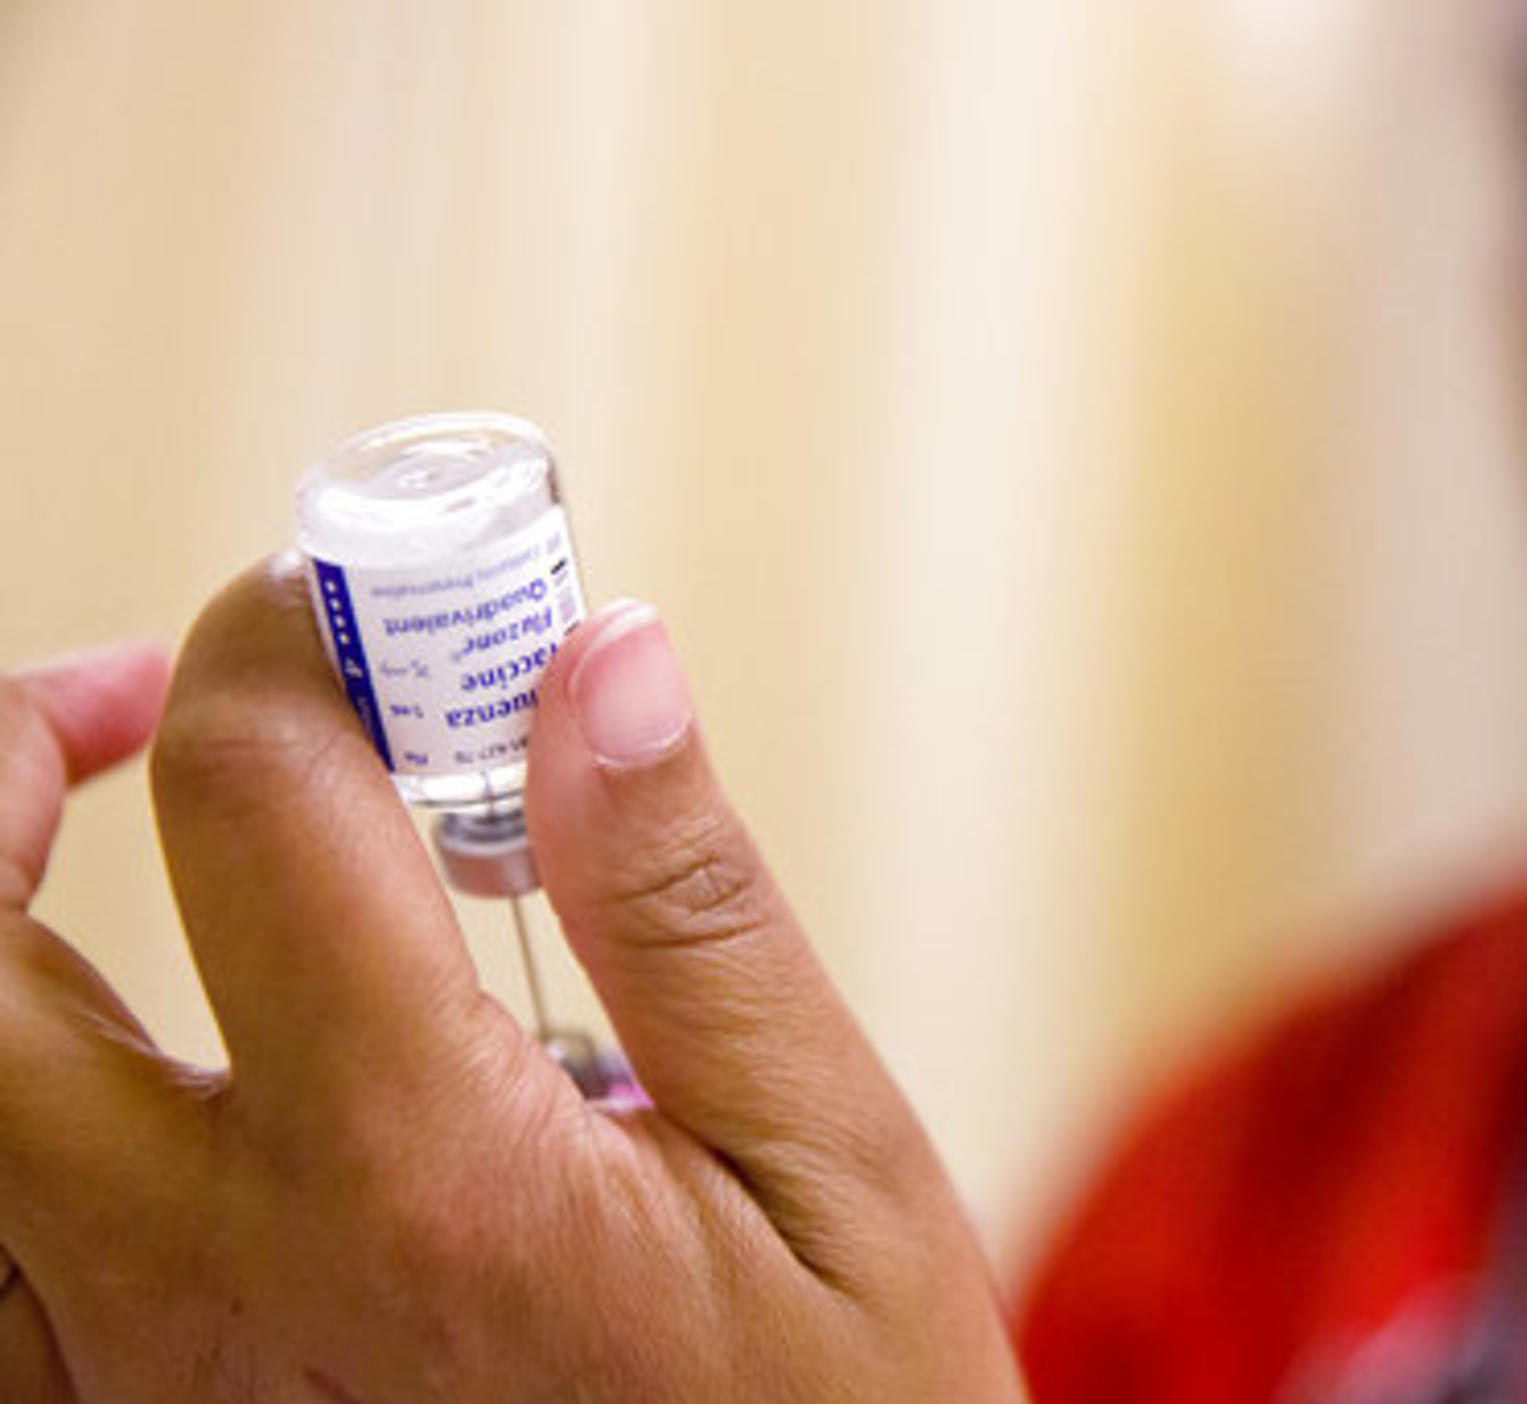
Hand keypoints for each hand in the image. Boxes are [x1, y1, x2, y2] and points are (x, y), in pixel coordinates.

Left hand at [0, 558, 1026, 1401]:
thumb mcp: (829, 1165)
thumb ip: (690, 910)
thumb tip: (601, 661)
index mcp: (419, 1176)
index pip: (255, 800)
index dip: (294, 639)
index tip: (373, 610)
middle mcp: (218, 1289)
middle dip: (5, 759)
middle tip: (136, 702)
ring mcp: (142, 1388)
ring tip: (95, 834)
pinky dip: (16, 1106)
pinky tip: (113, 1067)